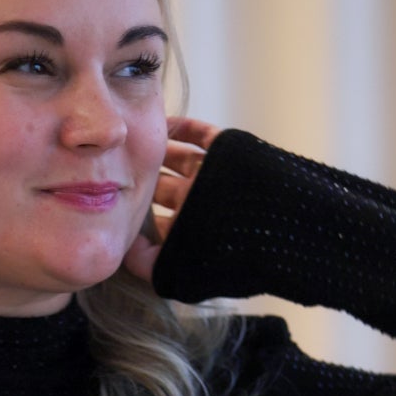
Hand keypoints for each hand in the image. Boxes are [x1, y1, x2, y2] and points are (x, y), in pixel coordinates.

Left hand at [122, 116, 221, 283]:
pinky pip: (201, 135)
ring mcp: (215, 177)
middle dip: (142, 181)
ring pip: (180, 159)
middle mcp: (201, 206)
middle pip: (165, 189)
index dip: (136, 216)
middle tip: (115, 167)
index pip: (159, 224)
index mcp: (192, 234)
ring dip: (159, 150)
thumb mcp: (180, 274)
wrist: (281, 228)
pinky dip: (182, 127)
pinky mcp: (229, 152)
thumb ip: (148, 265)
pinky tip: (163, 121)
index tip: (114, 206)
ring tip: (135, 139)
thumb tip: (122, 250)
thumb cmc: (228, 256)